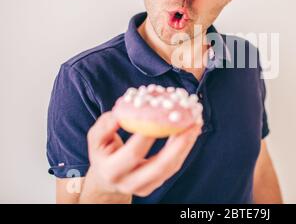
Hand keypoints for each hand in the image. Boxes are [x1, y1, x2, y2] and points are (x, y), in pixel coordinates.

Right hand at [81, 111, 201, 200]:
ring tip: (196, 124)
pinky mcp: (157, 184)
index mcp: (112, 170)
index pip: (133, 153)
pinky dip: (184, 147)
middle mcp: (130, 182)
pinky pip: (174, 166)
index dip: (147, 136)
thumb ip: (104, 126)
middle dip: (178, 144)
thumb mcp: (95, 139)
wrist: (106, 179)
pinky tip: (191, 131)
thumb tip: (119, 114)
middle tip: (190, 123)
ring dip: (186, 144)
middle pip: (159, 165)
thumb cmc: (103, 153)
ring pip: (171, 167)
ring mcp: (145, 187)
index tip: (161, 116)